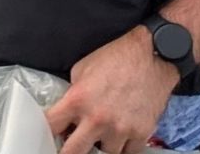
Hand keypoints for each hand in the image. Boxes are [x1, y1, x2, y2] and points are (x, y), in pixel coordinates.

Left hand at [44, 26, 177, 153]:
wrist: (152, 55)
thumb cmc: (118, 57)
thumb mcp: (83, 68)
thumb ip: (72, 93)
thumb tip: (67, 111)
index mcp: (78, 100)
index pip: (50, 126)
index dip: (46, 131)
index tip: (50, 133)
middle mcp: (97, 118)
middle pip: (72, 153)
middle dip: (68, 150)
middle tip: (71, 146)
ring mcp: (119, 129)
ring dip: (101, 146)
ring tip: (103, 133)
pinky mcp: (140, 133)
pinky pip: (127, 153)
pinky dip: (123, 147)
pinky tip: (121, 135)